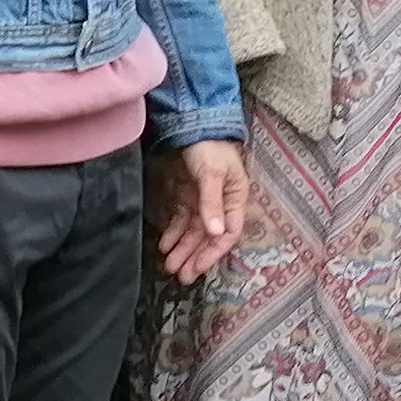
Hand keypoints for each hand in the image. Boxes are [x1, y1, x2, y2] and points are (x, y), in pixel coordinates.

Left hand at [154, 141, 249, 278]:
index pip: (228, 233)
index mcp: (236, 199)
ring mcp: (204, 200)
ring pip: (194, 231)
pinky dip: (174, 233)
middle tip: (181, 276)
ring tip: (169, 265)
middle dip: (195, 257)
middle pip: (208, 236)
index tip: (199, 268)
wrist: (194, 123)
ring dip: (183, 249)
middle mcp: (221, 204)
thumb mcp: (212, 173)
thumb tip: (215, 233)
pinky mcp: (189, 195)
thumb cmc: (210, 146)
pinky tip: (165, 245)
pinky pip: (182, 219)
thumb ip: (212, 203)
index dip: (214, 252)